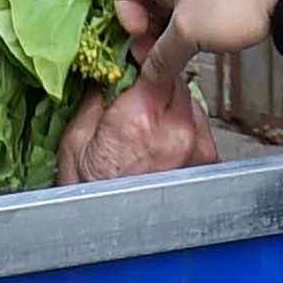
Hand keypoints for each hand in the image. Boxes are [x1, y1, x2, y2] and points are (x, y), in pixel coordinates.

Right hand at [55, 48, 218, 185]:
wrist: (103, 229)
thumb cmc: (88, 193)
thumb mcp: (75, 138)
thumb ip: (98, 96)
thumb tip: (108, 70)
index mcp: (140, 119)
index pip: (157, 63)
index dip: (147, 54)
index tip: (138, 52)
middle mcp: (176, 131)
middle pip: (177, 81)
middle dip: (158, 80)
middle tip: (138, 90)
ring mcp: (196, 148)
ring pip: (190, 103)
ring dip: (172, 103)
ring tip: (148, 121)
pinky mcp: (206, 161)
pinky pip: (198, 127)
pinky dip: (183, 125)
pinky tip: (162, 138)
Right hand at [110, 0, 282, 67]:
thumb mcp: (189, 34)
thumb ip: (162, 56)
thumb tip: (149, 74)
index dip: (123, 11)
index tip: (141, 33)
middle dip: (146, 29)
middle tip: (157, 54)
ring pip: (171, 9)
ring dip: (170, 34)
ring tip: (181, 55)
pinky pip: (195, 13)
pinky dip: (192, 31)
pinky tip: (204, 46)